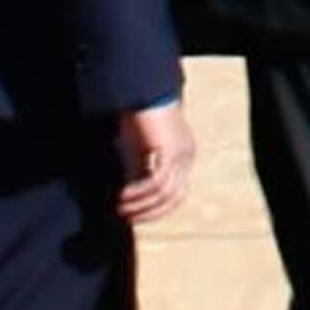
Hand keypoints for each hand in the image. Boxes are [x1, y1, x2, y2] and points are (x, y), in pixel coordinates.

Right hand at [115, 101, 195, 224]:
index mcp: (184, 155)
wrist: (141, 91)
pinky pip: (156, 182)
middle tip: (128, 218)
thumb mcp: (140, 149)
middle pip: (175, 197)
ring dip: (142, 205)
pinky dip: (139, 193)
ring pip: (165, 192)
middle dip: (150, 212)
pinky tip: (123, 196)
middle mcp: (187, 156)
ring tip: (122, 210)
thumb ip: (141, 171)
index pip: (177, 193)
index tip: (136, 216)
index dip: (158, 209)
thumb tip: (134, 196)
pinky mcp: (171, 150)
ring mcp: (182, 153)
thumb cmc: (139, 116)